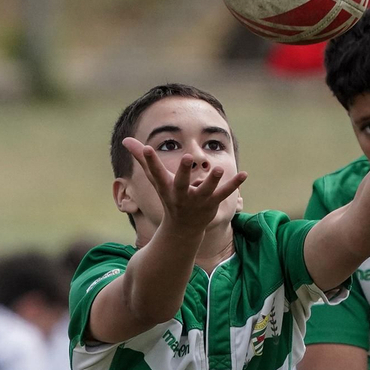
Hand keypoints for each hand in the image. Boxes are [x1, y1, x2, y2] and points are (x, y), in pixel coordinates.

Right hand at [121, 137, 246, 233]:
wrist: (182, 229)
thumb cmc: (168, 197)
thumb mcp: (155, 178)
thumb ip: (142, 159)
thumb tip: (125, 140)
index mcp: (166, 187)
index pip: (156, 172)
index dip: (150, 160)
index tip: (147, 147)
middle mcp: (181, 195)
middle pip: (181, 183)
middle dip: (184, 171)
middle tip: (187, 158)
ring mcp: (198, 200)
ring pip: (206, 190)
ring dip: (212, 180)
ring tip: (218, 168)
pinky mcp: (212, 203)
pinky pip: (224, 193)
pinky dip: (234, 184)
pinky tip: (244, 174)